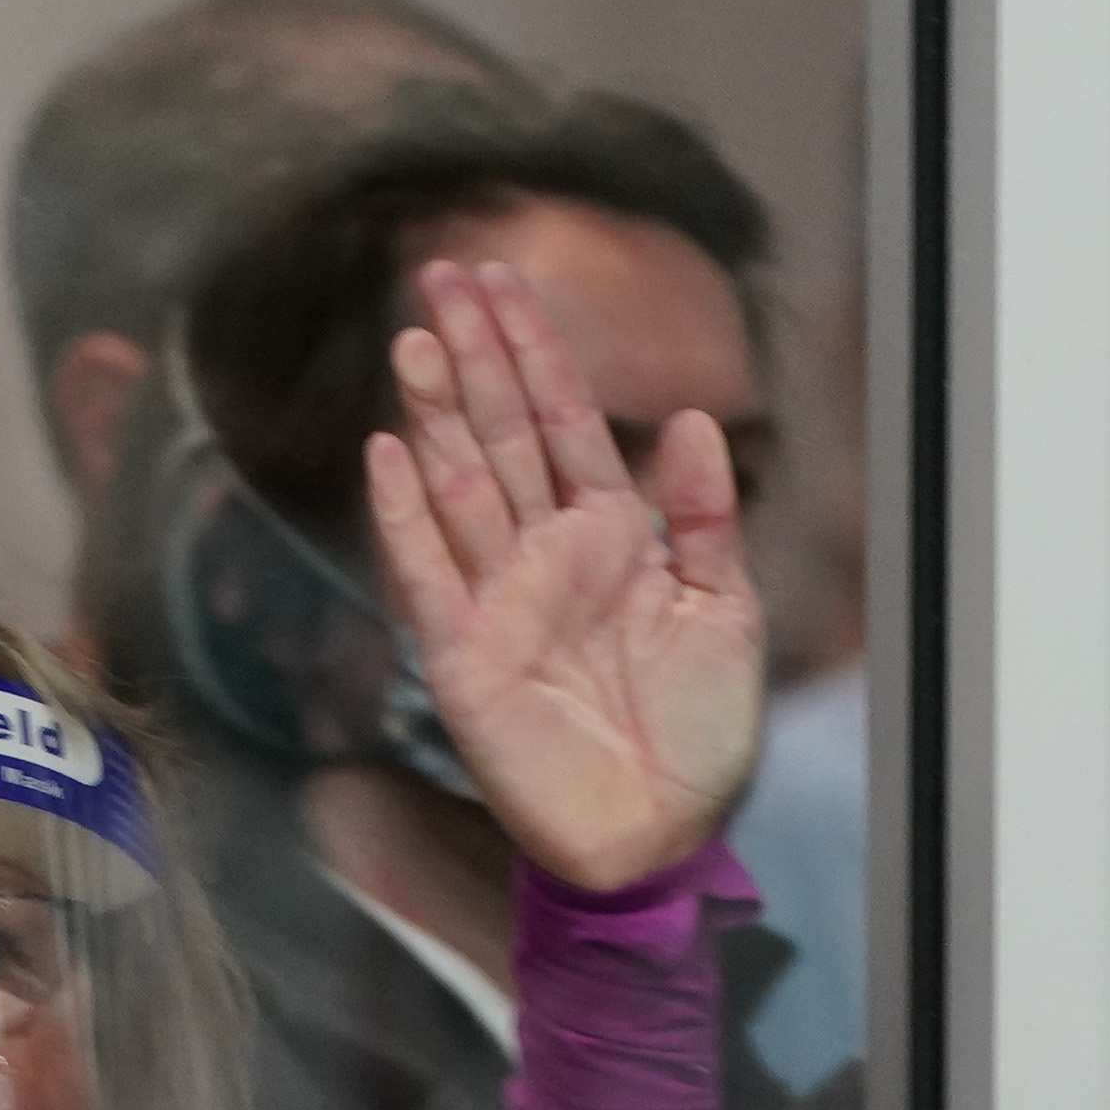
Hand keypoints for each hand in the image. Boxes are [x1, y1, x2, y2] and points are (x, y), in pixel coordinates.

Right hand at [362, 256, 765, 891]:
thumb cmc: (697, 734)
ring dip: (434, 414)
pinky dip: (404, 516)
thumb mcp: (725, 611)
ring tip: (414, 340)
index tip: (503, 278)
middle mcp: (544, 556)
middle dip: (473, 356)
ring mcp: (497, 601)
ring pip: (459, 486)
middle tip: (441, 275)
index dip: (533, 351)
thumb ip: (703, 517)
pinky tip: (384, 453)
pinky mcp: (462, 657)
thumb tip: (694, 419)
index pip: (562, 422)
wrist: (661, 834)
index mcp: (608, 537)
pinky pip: (427, 574)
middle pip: (500, 435)